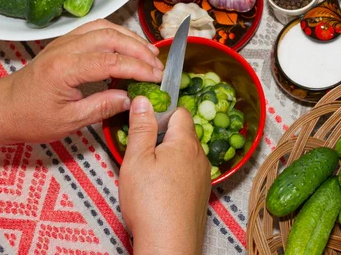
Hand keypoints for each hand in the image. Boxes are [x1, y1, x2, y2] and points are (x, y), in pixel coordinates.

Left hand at [0, 19, 164, 144]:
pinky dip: (117, 35)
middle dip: (139, 50)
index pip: (110, 61)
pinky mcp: (66, 42)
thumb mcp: (68, 121)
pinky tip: (129, 46)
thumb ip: (102, 107)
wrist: (2, 108)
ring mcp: (64, 42)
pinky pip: (96, 29)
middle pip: (110, 37)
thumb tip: (131, 98)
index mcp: (64, 69)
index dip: (137, 68)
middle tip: (157, 65)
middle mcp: (65, 49)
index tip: (156, 77)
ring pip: (105, 28)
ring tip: (149, 54)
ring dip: (130, 38)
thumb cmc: (30, 118)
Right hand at [119, 97, 209, 254]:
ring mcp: (203, 176)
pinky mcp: (200, 194)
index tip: (145, 120)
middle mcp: (200, 157)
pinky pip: (188, 173)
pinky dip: (174, 174)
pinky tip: (158, 189)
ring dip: (168, 156)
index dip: (162, 111)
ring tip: (147, 171)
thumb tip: (144, 100)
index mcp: (186, 142)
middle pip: (182, 133)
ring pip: (185, 154)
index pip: (180, 111)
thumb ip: (141, 127)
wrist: (169, 244)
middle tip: (141, 149)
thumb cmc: (151, 203)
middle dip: (162, 135)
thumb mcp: (137, 159)